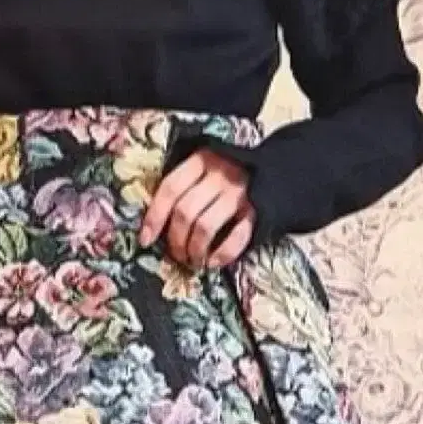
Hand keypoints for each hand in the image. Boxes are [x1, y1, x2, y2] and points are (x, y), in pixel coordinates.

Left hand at [139, 148, 255, 268]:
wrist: (276, 171)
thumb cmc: (227, 174)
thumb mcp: (203, 169)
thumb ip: (183, 187)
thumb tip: (152, 224)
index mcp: (200, 160)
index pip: (170, 189)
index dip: (154, 217)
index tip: (145, 240)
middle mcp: (220, 174)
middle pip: (185, 212)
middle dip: (175, 240)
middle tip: (176, 255)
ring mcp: (240, 193)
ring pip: (205, 226)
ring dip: (194, 250)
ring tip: (192, 260)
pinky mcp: (259, 211)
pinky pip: (236, 238)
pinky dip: (221, 255)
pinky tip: (212, 263)